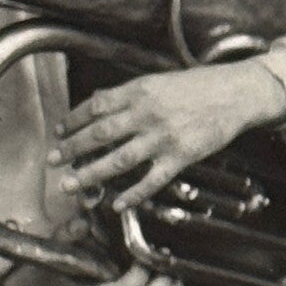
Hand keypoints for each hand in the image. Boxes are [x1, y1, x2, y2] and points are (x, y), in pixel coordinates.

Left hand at [49, 59, 285, 210]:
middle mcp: (146, 114)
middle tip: (52, 160)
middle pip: (99, 133)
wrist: (233, 93)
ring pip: (119, 159)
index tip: (58, 131)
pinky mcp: (181, 157)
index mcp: (138, 91)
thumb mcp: (158, 82)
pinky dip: (133, 194)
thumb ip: (130, 95)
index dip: (73, 120)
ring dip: (92, 173)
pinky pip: (152, 179)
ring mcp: (163, 137)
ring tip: (72, 184)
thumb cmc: (198, 87)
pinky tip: (118, 204)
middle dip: (72, 148)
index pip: (95, 106)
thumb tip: (100, 104)